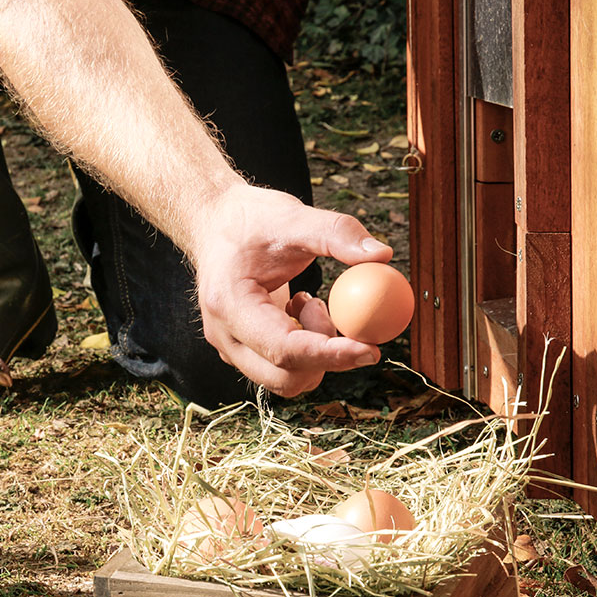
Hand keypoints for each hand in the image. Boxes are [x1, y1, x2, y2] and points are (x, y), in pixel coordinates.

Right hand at [188, 185, 394, 396]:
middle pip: (284, 378)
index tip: (370, 349)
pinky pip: (283, 370)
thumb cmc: (248, 220)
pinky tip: (298, 311)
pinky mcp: (243, 351)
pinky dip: (306, 350)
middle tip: (336, 314)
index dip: (330, 355)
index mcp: (229, 305)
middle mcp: (225, 336)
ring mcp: (231, 348)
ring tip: (309, 303)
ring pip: (286, 380)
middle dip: (324, 356)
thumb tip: (381, 255)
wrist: (214, 225)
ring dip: (315, 352)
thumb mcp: (292, 217)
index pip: (284, 349)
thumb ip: (336, 233)